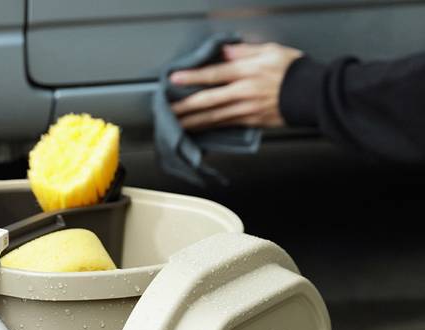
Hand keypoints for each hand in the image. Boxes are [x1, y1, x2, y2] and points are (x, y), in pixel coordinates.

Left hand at [170, 42, 302, 129]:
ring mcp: (246, 109)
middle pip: (208, 100)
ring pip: (213, 116)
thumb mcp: (270, 51)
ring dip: (192, 121)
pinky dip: (208, 127)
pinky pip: (224, 124)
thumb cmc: (293, 70)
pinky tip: (196, 129)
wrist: (311, 94)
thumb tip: (225, 51)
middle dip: (185, 106)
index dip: (192, 77)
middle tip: (167, 111)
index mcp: (247, 71)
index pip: (214, 73)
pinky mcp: (249, 121)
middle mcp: (244, 92)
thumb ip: (244, 51)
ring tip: (175, 124)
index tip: (174, 79)